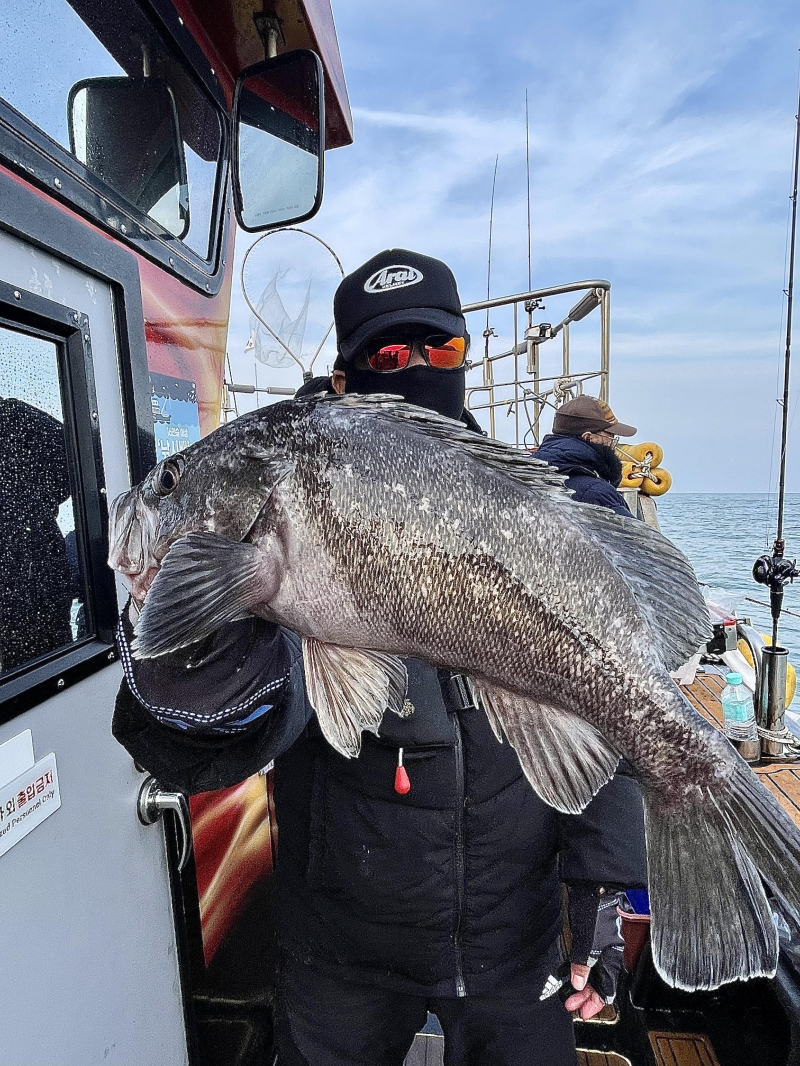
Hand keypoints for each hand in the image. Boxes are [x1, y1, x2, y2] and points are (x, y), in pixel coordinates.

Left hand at [565, 885, 627, 1017]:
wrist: (595, 879)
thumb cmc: (596, 904)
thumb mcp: (587, 937)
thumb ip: (583, 962)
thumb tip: (578, 983)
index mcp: (614, 954)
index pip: (607, 988)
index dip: (594, 1002)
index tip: (581, 1011)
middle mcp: (610, 950)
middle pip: (600, 981)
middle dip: (586, 996)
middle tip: (570, 1004)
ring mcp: (601, 941)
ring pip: (593, 970)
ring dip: (581, 983)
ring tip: (569, 992)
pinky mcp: (592, 932)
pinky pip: (586, 957)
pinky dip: (578, 967)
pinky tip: (569, 970)